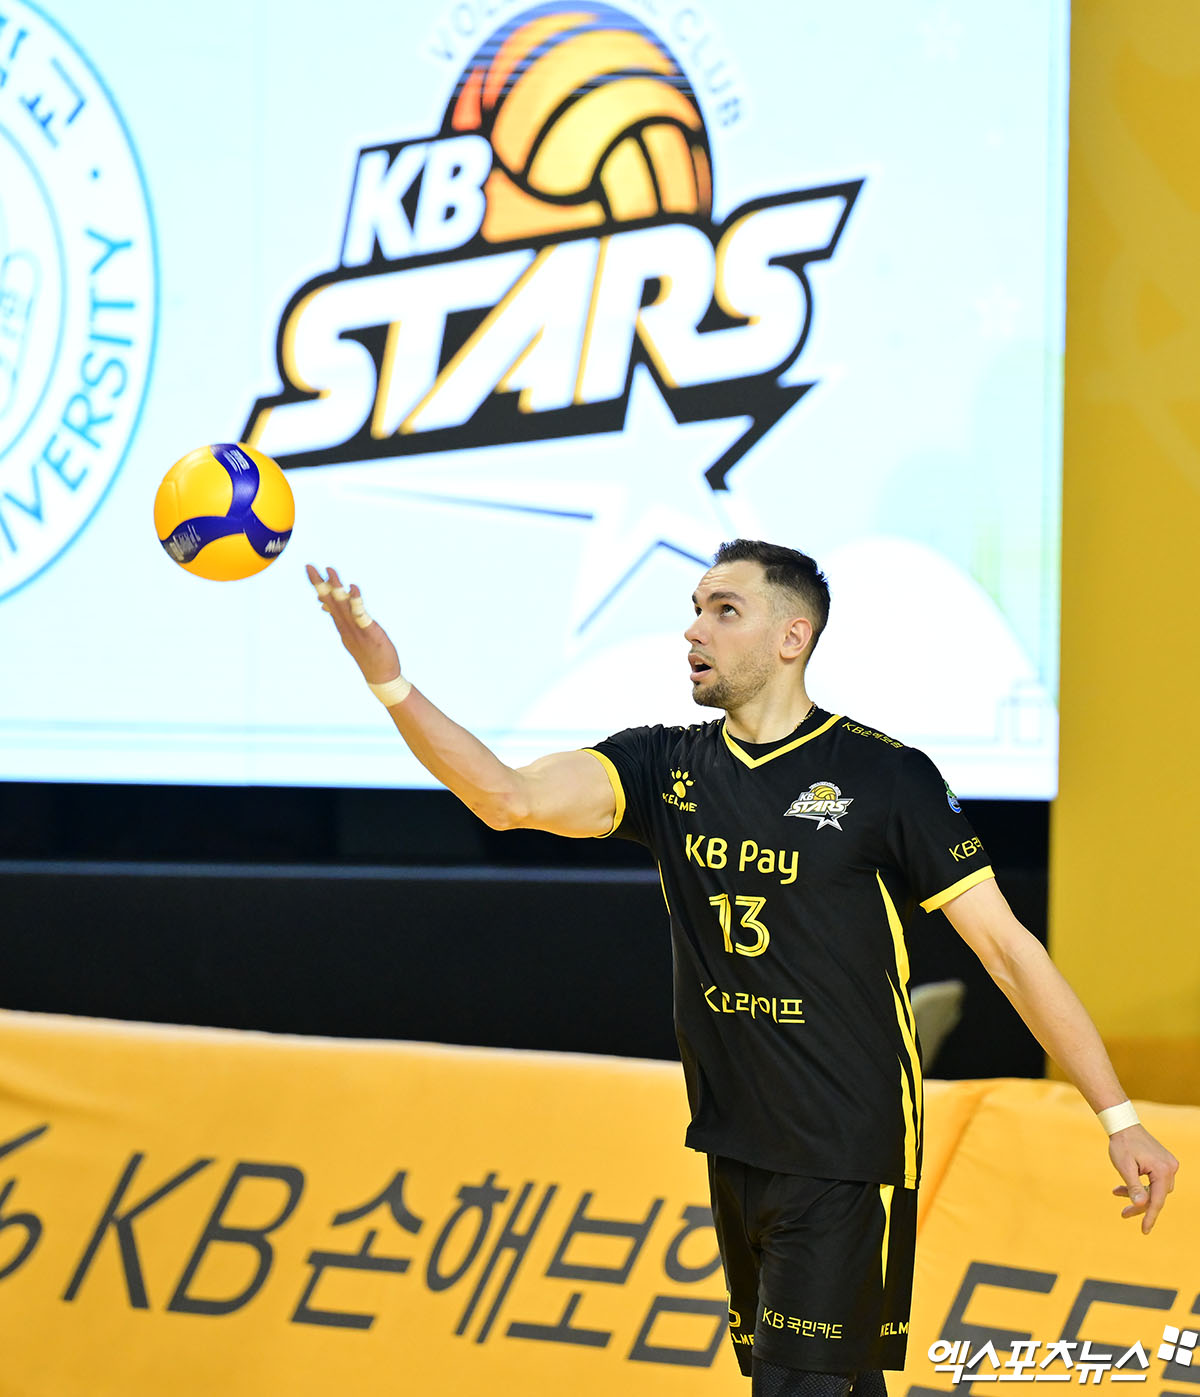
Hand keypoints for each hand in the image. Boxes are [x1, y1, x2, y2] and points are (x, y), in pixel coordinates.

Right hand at [306, 564, 401, 684]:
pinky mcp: (370, 632)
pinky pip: (361, 615)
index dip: (320, 585)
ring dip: (336, 587)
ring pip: (343, 605)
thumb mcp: (350, 634)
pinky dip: (356, 601)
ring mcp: (356, 629)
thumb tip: (325, 605)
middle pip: (330, 601)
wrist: (381, 676)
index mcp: (342, 625)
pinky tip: (354, 587)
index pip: (328, 602)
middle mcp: (345, 625)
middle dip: (320, 582)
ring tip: (330, 570)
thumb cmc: (368, 654)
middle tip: (309, 565)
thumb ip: (340, 619)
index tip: (311, 570)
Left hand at [1109, 1123, 1178, 1233]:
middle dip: (1139, 1205)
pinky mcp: (1163, 1163)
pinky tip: (1123, 1188)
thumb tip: (1140, 1205)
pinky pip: (1153, 1181)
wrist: (1123, 1124)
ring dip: (1138, 1194)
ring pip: (1154, 1189)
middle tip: (1123, 1214)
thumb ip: (1133, 1187)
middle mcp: (1170, 1169)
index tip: (1144, 1231)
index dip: (1150, 1217)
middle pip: (1156, 1196)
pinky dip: (1140, 1185)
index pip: (1157, 1200)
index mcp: (1162, 1170)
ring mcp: (1168, 1165)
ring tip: (1117, 1193)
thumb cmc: (1122, 1144)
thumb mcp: (1124, 1167)